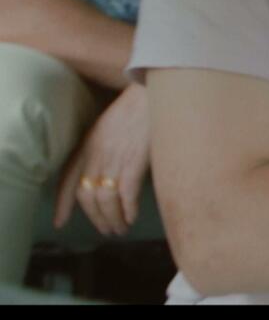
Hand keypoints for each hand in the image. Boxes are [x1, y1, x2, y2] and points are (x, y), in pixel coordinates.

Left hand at [54, 83, 149, 235]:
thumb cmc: (139, 106)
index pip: (69, 180)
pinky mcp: (134, 162)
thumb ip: (104, 148)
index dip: (63, 203)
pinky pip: (126, 194)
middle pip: (87, 196)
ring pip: (105, 199)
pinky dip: (128, 210)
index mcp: (88, 144)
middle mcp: (96, 155)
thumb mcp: (110, 125)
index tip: (61, 221)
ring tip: (120, 228)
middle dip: (96, 218)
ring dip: (112, 219)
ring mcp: (114, 159)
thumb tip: (109, 172)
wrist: (156, 90)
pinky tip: (132, 217)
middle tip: (106, 229)